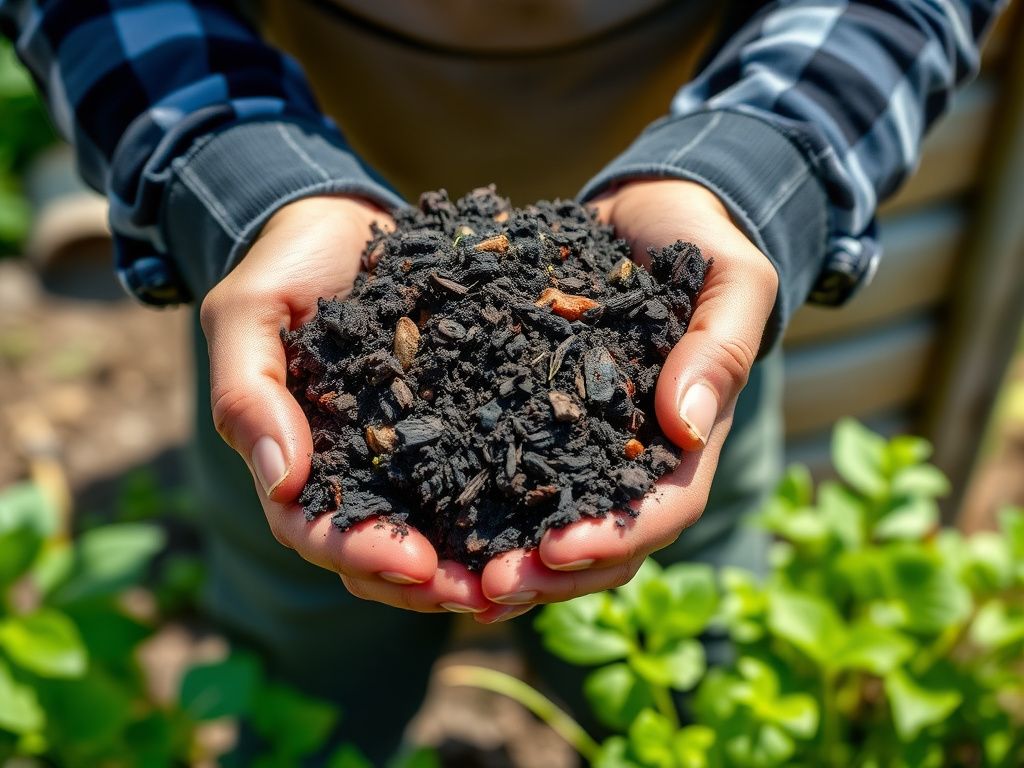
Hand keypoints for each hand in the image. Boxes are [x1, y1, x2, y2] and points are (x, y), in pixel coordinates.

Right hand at [199, 196, 489, 613]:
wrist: (345, 220)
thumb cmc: (287, 265)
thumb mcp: (249, 313)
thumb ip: (248, 393)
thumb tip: (283, 482)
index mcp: (303, 457)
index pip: (318, 530)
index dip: (362, 554)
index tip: (415, 566)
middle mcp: (361, 467)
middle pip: (385, 550)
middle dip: (430, 582)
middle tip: (485, 594)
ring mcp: (413, 448)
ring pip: (440, 527)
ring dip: (478, 559)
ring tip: (530, 573)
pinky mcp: (462, 418)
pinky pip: (487, 471)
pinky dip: (513, 503)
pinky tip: (555, 513)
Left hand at [476, 179, 778, 617]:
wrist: (644, 215)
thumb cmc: (698, 242)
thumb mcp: (731, 279)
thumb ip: (720, 347)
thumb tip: (686, 427)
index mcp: (686, 440)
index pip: (662, 510)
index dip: (614, 539)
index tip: (558, 549)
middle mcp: (631, 457)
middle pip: (602, 542)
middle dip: (549, 574)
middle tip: (487, 587)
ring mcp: (581, 444)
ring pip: (548, 525)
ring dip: (506, 558)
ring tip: (447, 578)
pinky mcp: (533, 418)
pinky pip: (507, 474)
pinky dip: (474, 507)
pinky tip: (425, 523)